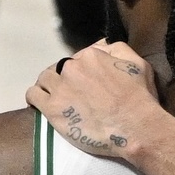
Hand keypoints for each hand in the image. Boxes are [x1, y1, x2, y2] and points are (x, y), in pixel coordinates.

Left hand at [25, 41, 161, 157]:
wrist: (136, 128)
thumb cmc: (140, 98)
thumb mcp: (138, 64)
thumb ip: (118, 49)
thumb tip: (102, 45)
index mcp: (91, 55)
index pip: (79, 57)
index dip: (83, 70)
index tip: (88, 83)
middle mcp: (72, 67)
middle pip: (60, 68)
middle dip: (65, 78)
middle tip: (74, 93)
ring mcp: (60, 88)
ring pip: (44, 79)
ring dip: (49, 86)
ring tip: (56, 97)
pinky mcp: (52, 108)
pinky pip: (33, 95)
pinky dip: (35, 97)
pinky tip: (40, 103)